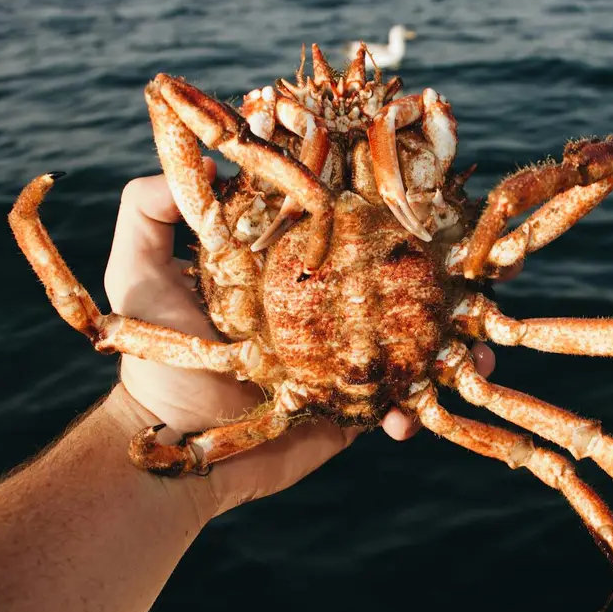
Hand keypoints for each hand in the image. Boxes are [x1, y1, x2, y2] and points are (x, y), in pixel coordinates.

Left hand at [102, 160, 497, 515]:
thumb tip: (195, 159)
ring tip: (474, 349)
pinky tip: (407, 419)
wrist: (170, 452)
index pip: (343, 221)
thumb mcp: (138, 274)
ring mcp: (345, 354)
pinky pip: (400, 403)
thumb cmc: (152, 361)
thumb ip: (148, 213)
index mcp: (288, 263)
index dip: (383, 204)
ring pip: (417, 338)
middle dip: (442, 271)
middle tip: (474, 271)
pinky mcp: (352, 406)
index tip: (420, 189)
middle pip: (397, 275)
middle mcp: (325, 301)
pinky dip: (414, 410)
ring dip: (454, 342)